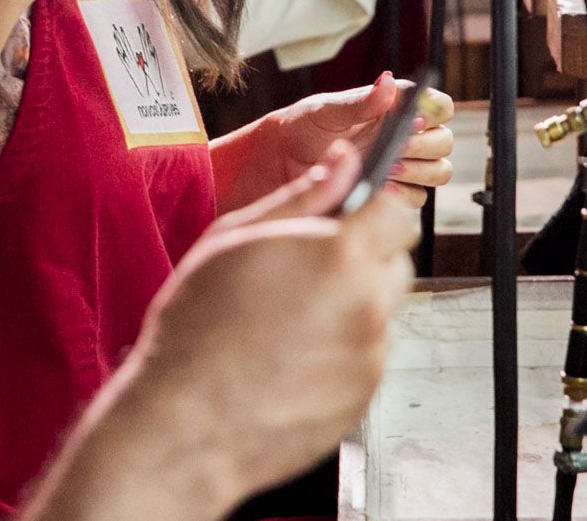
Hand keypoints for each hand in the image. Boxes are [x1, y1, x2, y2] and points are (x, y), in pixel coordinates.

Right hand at [118, 144, 417, 507]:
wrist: (186, 423)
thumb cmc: (197, 328)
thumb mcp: (235, 240)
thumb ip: (300, 198)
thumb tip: (344, 163)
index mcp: (340, 255)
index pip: (399, 211)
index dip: (376, 209)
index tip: (352, 216)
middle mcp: (368, 305)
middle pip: (397, 261)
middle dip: (365, 256)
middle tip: (308, 269)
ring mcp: (370, 357)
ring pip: (381, 310)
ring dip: (353, 304)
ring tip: (291, 319)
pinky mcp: (364, 397)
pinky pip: (367, 356)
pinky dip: (342, 350)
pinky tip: (292, 355)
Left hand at [252, 72, 454, 206]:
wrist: (280, 163)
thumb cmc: (304, 127)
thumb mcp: (327, 110)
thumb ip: (360, 101)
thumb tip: (387, 82)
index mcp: (396, 108)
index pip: (439, 106)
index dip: (435, 111)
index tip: (414, 118)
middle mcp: (405, 136)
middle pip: (444, 142)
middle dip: (424, 145)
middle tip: (397, 147)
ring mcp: (402, 166)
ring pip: (437, 171)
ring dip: (417, 170)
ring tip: (387, 167)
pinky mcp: (392, 192)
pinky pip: (417, 198)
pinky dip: (403, 194)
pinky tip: (380, 187)